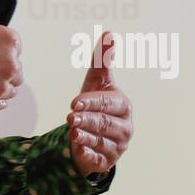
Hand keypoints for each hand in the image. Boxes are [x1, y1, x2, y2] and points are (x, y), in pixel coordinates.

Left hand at [66, 30, 132, 177]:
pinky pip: (98, 159)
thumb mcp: (97, 81)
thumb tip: (109, 32)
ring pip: (101, 141)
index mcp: (123, 106)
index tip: (74, 102)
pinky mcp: (106, 161)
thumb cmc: (96, 102)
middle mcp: (124, 127)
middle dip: (87, 120)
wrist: (94, 132)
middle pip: (104, 122)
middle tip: (70, 118)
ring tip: (72, 133)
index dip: (91, 102)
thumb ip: (102, 59)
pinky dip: (88, 155)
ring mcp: (117, 146)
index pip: (107, 103)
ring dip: (86, 137)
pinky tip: (78, 151)